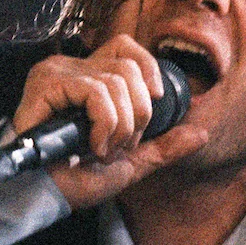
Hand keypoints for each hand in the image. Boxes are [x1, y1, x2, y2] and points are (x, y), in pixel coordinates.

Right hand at [14, 34, 208, 209]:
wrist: (43, 196)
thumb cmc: (74, 180)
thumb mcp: (129, 163)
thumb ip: (163, 147)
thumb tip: (202, 133)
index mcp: (87, 78)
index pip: (126, 48)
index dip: (148, 69)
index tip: (152, 102)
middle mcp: (71, 68)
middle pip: (129, 67)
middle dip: (138, 114)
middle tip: (119, 145)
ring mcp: (57, 74)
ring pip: (116, 82)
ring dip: (120, 126)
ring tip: (101, 151)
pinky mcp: (46, 84)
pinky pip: (96, 92)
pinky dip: (104, 124)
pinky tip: (91, 146)